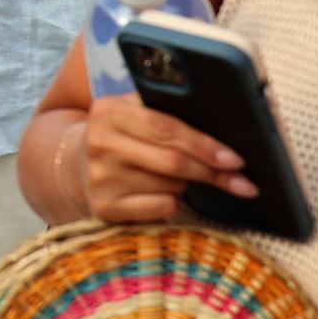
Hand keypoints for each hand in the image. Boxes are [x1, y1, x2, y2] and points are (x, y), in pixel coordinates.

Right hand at [79, 96, 257, 224]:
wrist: (76, 165)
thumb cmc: (123, 136)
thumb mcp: (135, 112)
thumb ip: (167, 111)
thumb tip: (227, 129)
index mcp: (109, 110)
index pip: (167, 128)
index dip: (205, 144)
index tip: (236, 159)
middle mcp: (99, 143)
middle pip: (172, 161)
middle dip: (211, 171)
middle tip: (241, 181)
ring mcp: (100, 178)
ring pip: (170, 186)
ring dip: (186, 184)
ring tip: (177, 176)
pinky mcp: (104, 207)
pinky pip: (160, 207)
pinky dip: (172, 202)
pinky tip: (161, 193)